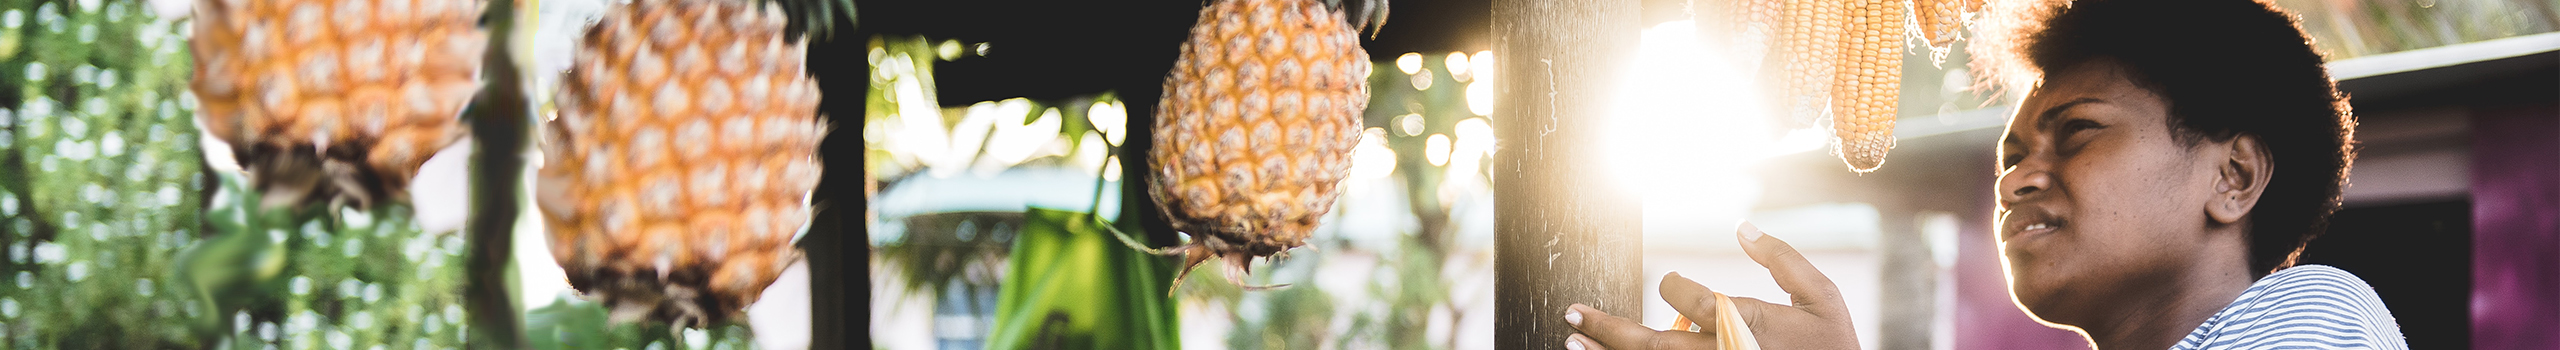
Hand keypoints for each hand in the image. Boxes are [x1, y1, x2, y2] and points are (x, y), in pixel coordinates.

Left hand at [1562, 222, 1859, 349]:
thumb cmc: (1834, 346)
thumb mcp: (1822, 297)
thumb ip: (1784, 260)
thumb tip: (1742, 226)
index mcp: (1754, 327)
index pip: (1694, 303)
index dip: (1674, 288)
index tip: (1668, 283)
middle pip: (1655, 346)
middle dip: (1608, 328)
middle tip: (1572, 313)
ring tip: (1573, 340)